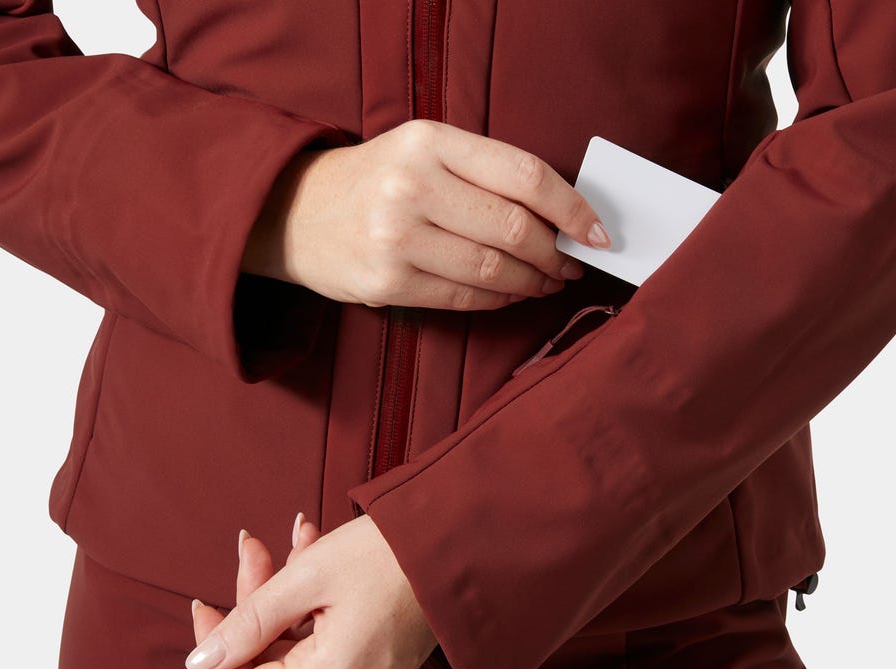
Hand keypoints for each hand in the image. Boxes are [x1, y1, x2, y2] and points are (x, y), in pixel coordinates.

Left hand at [185, 513, 437, 668]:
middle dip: (255, 602)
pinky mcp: (381, 663)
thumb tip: (199, 660)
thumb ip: (249, 621)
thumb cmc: (390, 553)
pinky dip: (311, 603)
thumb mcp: (309, 577)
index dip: (216, 654)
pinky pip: (326, 640)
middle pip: (273, 662)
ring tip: (294, 537)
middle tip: (254, 546)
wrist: (462, 541)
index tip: (205, 606)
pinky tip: (313, 553)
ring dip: (284, 593)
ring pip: (298, 645)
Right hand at [240, 119, 611, 311]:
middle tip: (571, 264)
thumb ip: (486, 173)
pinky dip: (500, 300)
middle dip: (556, 254)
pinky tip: (511, 294)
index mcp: (430, 140)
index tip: (599, 233)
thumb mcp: (424, 151)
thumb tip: (562, 216)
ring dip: (533, 282)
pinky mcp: (387, 282)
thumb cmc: (376, 181)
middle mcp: (412, 186)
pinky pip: (465, 298)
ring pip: (493, 271)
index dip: (573, 209)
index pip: (524, 175)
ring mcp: (396, 238)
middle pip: (514, 230)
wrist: (295, 215)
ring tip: (546, 282)